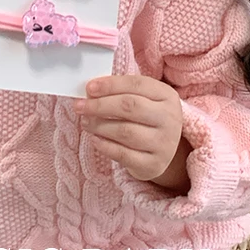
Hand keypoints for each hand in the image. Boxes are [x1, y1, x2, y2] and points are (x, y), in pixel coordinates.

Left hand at [73, 74, 190, 185]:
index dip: (110, 85)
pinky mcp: (154, 164)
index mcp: (167, 95)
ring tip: (86, 122)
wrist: (163, 150)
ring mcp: (164, 143)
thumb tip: (90, 91)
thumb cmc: (146, 118)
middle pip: (130, 107)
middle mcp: (169, 118)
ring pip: (125, 131)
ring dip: (99, 125)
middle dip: (100, 105)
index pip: (136, 85)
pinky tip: (95, 139)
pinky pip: (124, 154)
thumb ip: (120, 92)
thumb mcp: (143, 99)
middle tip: (80, 106)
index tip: (89, 88)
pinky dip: (105, 145)